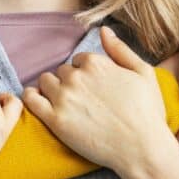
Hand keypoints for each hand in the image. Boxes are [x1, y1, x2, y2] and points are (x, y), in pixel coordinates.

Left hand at [22, 26, 175, 174]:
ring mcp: (64, 98)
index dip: (86, 73)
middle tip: (83, 99)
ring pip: (45, 81)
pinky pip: (31, 100)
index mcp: (96, 63)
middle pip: (62, 71)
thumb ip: (120, 49)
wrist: (142, 149)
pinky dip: (31, 97)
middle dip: (70, 81)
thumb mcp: (143, 72)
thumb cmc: (147, 112)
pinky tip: (38, 101)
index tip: (94, 87)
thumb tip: (104, 30)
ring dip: (52, 88)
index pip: (79, 60)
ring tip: (65, 102)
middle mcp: (76, 77)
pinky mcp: (55, 120)